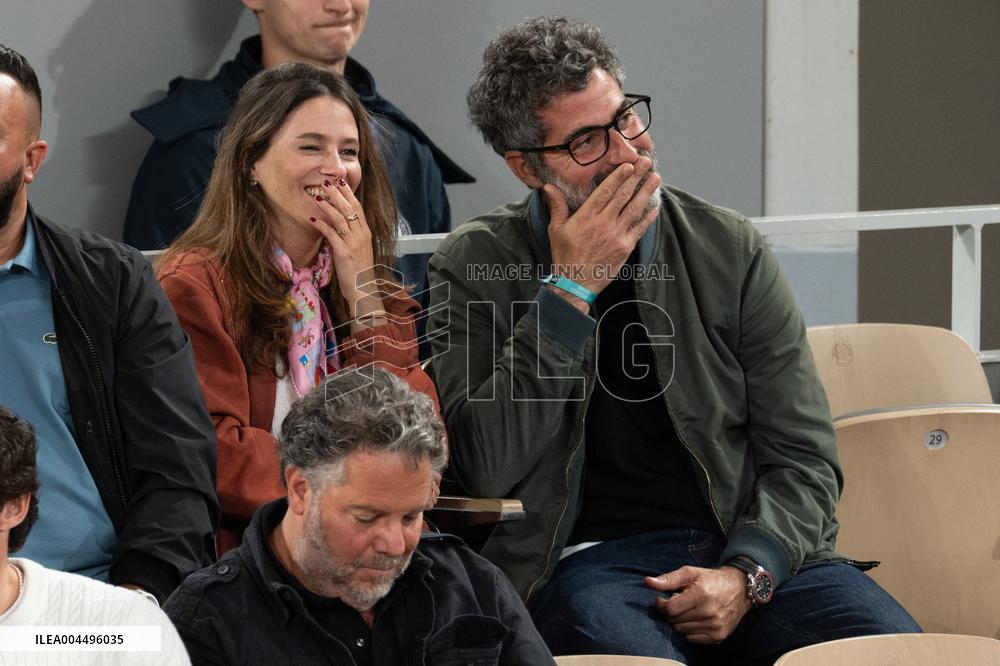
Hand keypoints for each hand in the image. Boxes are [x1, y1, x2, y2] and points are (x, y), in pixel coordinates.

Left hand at [308, 179, 384, 328]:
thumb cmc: (359, 270)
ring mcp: (353, 243)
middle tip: (326, 182)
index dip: (348, 193)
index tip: (340, 181)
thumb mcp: (358, 249)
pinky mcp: (344, 253)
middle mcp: (361, 235)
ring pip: (340, 218)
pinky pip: (331, 234)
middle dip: (337, 194)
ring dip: (327, 206)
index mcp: (366, 232)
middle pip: (349, 208)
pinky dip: (321, 225)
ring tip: (316, 196)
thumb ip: (350, 235)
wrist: (363, 289)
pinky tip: (312, 219)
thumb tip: (337, 222)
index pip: (358, 207)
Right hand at [544, 156, 660, 307]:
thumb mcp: (556, 229)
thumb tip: (548, 186)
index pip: (606, 190)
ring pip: (635, 208)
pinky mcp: (625, 247)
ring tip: (655, 178)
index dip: (619, 176)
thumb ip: (556, 205)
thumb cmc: (564, 255)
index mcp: (587, 216)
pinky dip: (648, 217)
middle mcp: (604, 222)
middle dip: (636, 177)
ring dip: (646, 192)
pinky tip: (655, 207)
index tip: (629, 164)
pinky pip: (640, 229)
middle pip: (623, 195)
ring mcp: (617, 235)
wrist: (575, 282)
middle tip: (646, 162)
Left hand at [644, 565, 750, 643]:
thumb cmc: (711, 579)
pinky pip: (692, 639)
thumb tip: (647, 582)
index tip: (663, 599)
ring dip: (680, 621)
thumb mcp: (689, 573)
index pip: (670, 609)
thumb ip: (668, 579)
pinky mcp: (719, 636)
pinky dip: (690, 630)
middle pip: (675, 621)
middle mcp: (709, 612)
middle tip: (680, 602)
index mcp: (700, 595)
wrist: (740, 589)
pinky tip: (696, 619)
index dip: (662, 604)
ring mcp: (715, 626)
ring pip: (682, 630)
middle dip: (672, 612)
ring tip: (689, 609)